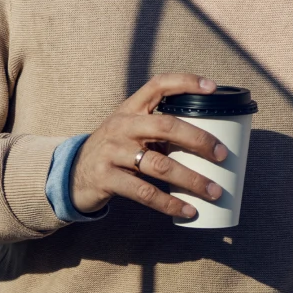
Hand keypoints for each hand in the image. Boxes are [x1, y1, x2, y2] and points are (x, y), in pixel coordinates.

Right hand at [70, 73, 227, 217]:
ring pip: (160, 164)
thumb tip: (206, 140)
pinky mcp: (107, 178)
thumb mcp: (128, 130)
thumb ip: (157, 129)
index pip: (158, 84)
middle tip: (222, 154)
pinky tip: (188, 210)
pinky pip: (144, 192)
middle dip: (198, 139)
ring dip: (191, 179)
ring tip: (213, 191)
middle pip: (166, 125)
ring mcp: (113, 151)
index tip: (213, 88)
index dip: (186, 82)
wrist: (71, 174)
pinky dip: (169, 203)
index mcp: (130, 108)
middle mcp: (122, 125)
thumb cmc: (113, 149)